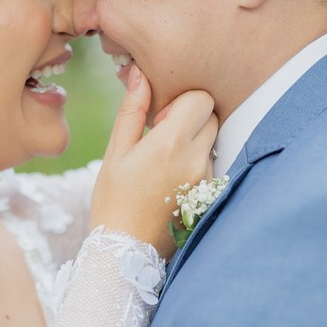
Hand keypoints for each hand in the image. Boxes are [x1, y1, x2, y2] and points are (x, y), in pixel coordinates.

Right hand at [91, 65, 217, 256]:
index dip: (180, 101)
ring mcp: (206, 180)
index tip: (159, 120)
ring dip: (194, 141)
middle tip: (162, 137)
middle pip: (212, 116)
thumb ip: (132, 111)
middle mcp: (195, 160)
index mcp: (170, 144)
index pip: (200, 99)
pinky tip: (171, 180)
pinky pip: (211, 164)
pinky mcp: (210, 195)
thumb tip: (139, 74)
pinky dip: (195, 163)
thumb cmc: (114, 200)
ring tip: (164, 162)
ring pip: (213, 140)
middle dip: (191, 117)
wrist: (126, 252)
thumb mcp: (116, 153)